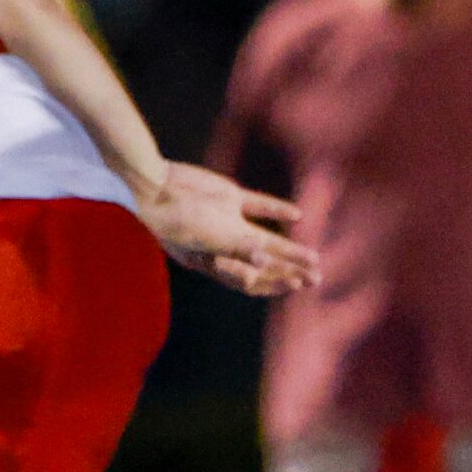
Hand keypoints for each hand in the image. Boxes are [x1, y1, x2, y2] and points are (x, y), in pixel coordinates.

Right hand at [133, 161, 319, 296]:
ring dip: (289, 248)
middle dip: (289, 271)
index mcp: (216, 262)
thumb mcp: (206, 239)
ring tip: (314, 257)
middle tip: (316, 278)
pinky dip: (276, 211)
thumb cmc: (175, 219)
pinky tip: (296, 214)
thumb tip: (265, 261)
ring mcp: (226, 221)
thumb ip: (236, 248)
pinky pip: (257, 205)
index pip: (252, 279)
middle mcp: (223, 245)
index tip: (300, 284)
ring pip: (264, 239)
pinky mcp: (226, 196)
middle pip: (263, 263)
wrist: (155, 187)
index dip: (276, 283)